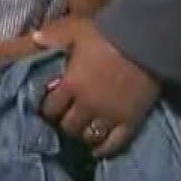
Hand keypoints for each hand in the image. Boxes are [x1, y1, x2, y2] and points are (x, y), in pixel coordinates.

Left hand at [34, 16, 159, 156]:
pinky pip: (114, 144)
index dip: (49, 108)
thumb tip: (35, 39)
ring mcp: (109, 116)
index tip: (50, 105)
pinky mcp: (130, 122)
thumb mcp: (75, 30)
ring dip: (83, 135)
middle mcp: (86, 106)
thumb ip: (54, 36)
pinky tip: (99, 150)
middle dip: (65, 122)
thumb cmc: (107, 35)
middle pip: (69, 126)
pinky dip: (105, 149)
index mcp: (70, 85)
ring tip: (84, 130)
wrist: (145, 42)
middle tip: (67, 117)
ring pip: (89, 137)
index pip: (50, 108)